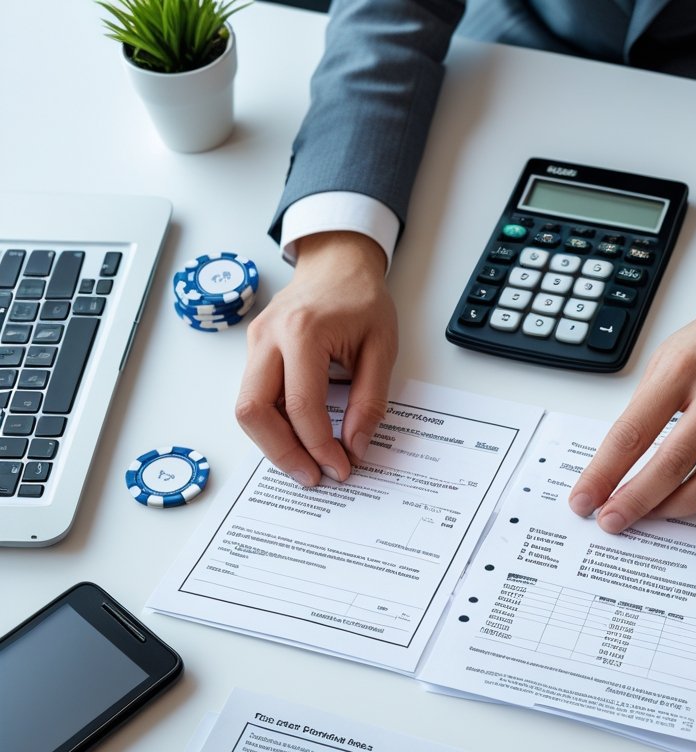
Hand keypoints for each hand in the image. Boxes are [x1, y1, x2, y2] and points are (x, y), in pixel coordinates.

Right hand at [235, 231, 397, 485]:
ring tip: (306, 463)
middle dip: (281, 453)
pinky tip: (298, 438)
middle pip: (253, 411)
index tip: (340, 468)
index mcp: (303, 332)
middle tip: (312, 477)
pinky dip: (273, 424)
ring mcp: (254, 343)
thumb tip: (356, 445)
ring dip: (273, 442)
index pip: (302, 406)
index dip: (320, 446)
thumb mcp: (382, 348)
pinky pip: (254, 396)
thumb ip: (370, 400)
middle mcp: (269, 337)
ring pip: (246, 408)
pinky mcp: (253, 350)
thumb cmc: (362, 299)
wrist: (337, 264)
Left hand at [569, 289, 695, 532]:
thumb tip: (613, 466)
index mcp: (681, 369)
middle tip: (611, 520)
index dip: (605, 472)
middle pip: (673, 461)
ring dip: (672, 507)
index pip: (633, 432)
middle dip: (636, 499)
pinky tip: (678, 500)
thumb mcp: (662, 362)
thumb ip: (642, 411)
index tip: (584, 498)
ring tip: (646, 515)